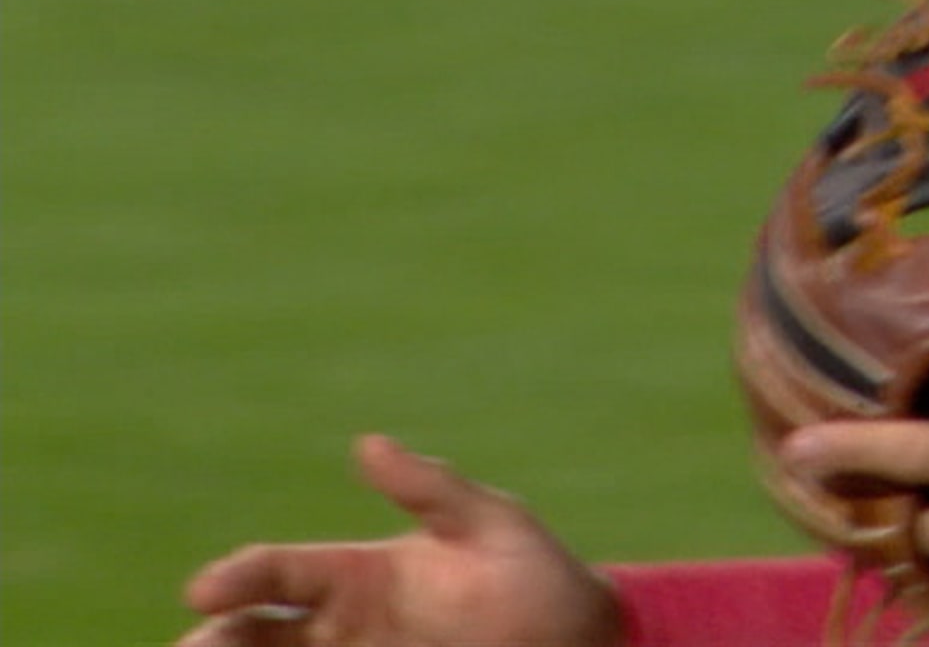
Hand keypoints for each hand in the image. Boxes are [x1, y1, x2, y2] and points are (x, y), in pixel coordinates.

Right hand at [177, 435, 622, 646]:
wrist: (583, 639)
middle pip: (250, 636)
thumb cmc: (536, 575)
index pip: (277, 572)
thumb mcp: (490, 523)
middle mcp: (339, 626)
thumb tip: (366, 442)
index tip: (204, 589)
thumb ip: (429, 488)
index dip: (236, 577)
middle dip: (212, 643)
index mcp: (357, 574)